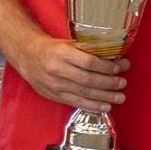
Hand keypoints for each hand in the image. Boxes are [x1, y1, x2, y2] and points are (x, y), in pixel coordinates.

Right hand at [12, 35, 127, 111]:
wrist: (28, 56)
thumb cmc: (51, 48)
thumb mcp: (68, 43)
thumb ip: (87, 50)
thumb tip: (113, 56)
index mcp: (62, 53)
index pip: (89, 62)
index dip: (106, 66)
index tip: (119, 67)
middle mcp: (58, 70)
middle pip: (88, 79)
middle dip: (109, 83)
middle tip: (122, 83)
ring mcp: (55, 85)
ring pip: (84, 93)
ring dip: (104, 97)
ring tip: (119, 97)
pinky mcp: (54, 95)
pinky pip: (76, 103)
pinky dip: (92, 106)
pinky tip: (105, 106)